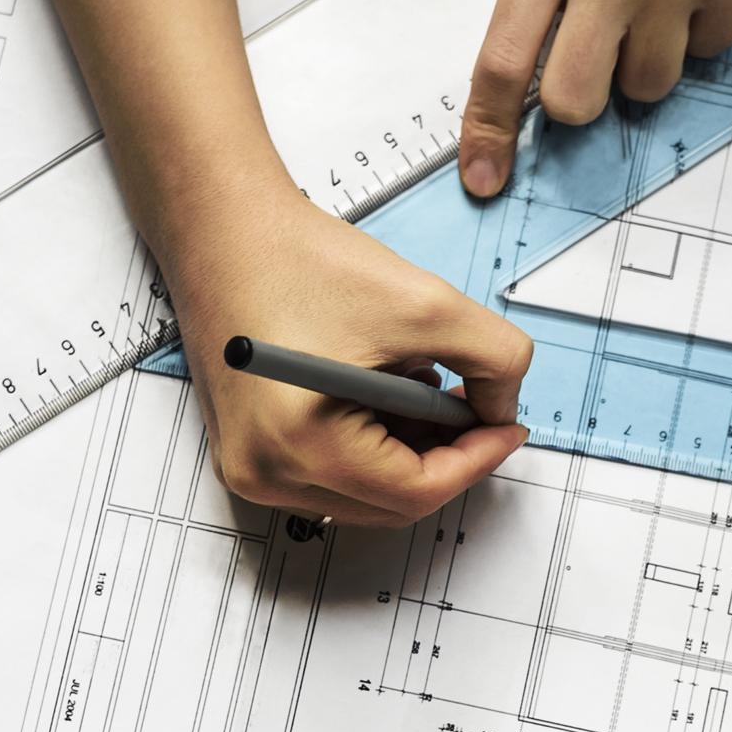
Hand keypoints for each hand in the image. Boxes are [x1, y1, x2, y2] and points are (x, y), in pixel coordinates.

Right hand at [161, 176, 533, 528]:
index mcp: (300, 446)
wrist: (224, 228)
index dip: (477, 459)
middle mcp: (264, 473)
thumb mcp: (426, 304)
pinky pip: (328, 471)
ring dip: (409, 451)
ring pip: (363, 492)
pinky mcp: (246, 450)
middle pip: (390, 502)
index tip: (507, 427)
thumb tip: (504, 406)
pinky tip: (385, 389)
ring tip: (423, 385)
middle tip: (476, 407)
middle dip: (445, 456)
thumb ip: (494, 360)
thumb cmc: (299, 259)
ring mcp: (248, 466)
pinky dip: (371, 443)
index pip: (416, 491)